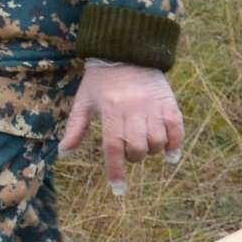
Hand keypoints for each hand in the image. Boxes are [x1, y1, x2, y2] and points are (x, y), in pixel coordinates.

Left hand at [59, 60, 184, 194]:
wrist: (127, 53)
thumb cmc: (100, 80)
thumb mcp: (83, 101)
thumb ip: (75, 128)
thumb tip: (63, 153)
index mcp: (110, 109)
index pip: (113, 146)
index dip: (115, 170)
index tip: (118, 189)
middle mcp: (133, 109)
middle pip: (137, 147)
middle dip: (133, 157)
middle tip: (128, 152)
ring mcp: (153, 106)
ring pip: (157, 141)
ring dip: (151, 151)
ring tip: (144, 146)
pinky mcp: (169, 103)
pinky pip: (177, 129)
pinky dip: (176, 145)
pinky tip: (170, 155)